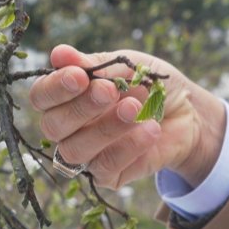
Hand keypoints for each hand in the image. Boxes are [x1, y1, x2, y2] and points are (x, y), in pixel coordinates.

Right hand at [29, 45, 225, 188]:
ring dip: (105, 128)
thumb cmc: (148, 83)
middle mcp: (67, 128)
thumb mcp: (124, 65)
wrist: (187, 110)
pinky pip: (104, 166)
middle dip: (81, 108)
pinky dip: (129, 146)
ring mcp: (85, 154)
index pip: (41, 97)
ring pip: (75, 150)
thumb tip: (58, 54)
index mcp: (64, 97)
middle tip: (110, 91)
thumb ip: (92, 64)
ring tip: (135, 109)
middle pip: (53, 126)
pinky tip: (150, 130)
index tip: (80, 76)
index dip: (55, 88)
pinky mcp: (107, 175)